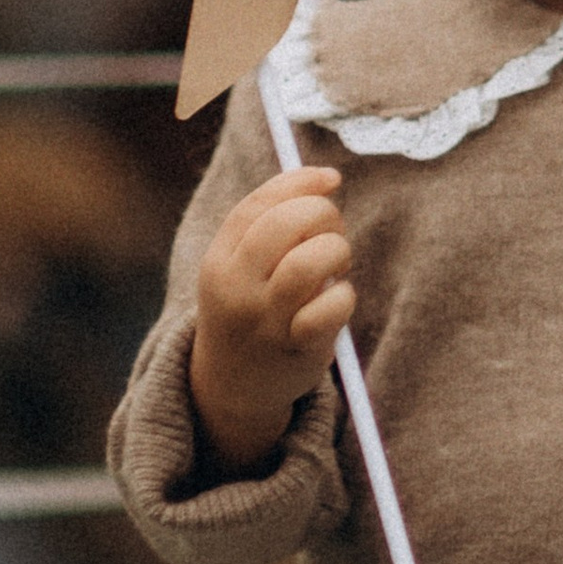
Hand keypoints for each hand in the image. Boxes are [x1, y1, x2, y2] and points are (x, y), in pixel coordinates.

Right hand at [190, 166, 356, 476]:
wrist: (232, 385)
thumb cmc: (250, 310)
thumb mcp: (238, 269)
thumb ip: (268, 226)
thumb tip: (325, 179)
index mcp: (218, 261)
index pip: (257, 205)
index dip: (300, 182)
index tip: (331, 178)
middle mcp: (236, 289)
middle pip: (285, 225)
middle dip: (322, 215)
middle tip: (332, 232)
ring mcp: (266, 321)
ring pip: (309, 262)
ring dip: (336, 251)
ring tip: (336, 265)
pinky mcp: (297, 348)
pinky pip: (331, 306)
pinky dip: (344, 294)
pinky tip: (336, 300)